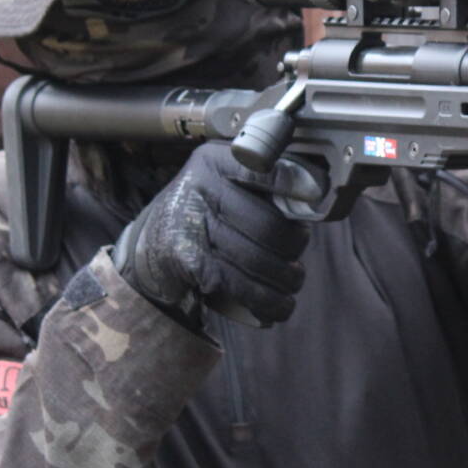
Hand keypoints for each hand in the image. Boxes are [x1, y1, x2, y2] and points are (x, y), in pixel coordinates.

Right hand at [113, 142, 313, 328]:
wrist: (149, 248)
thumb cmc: (202, 215)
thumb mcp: (224, 186)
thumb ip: (262, 188)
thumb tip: (314, 200)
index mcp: (216, 161)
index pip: (262, 168)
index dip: (293, 183)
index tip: (317, 195)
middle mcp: (201, 186)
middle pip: (267, 224)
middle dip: (293, 249)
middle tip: (297, 259)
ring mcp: (192, 223)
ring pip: (257, 259)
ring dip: (285, 280)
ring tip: (292, 283)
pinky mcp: (188, 260)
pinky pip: (239, 285)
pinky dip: (265, 301)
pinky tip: (278, 307)